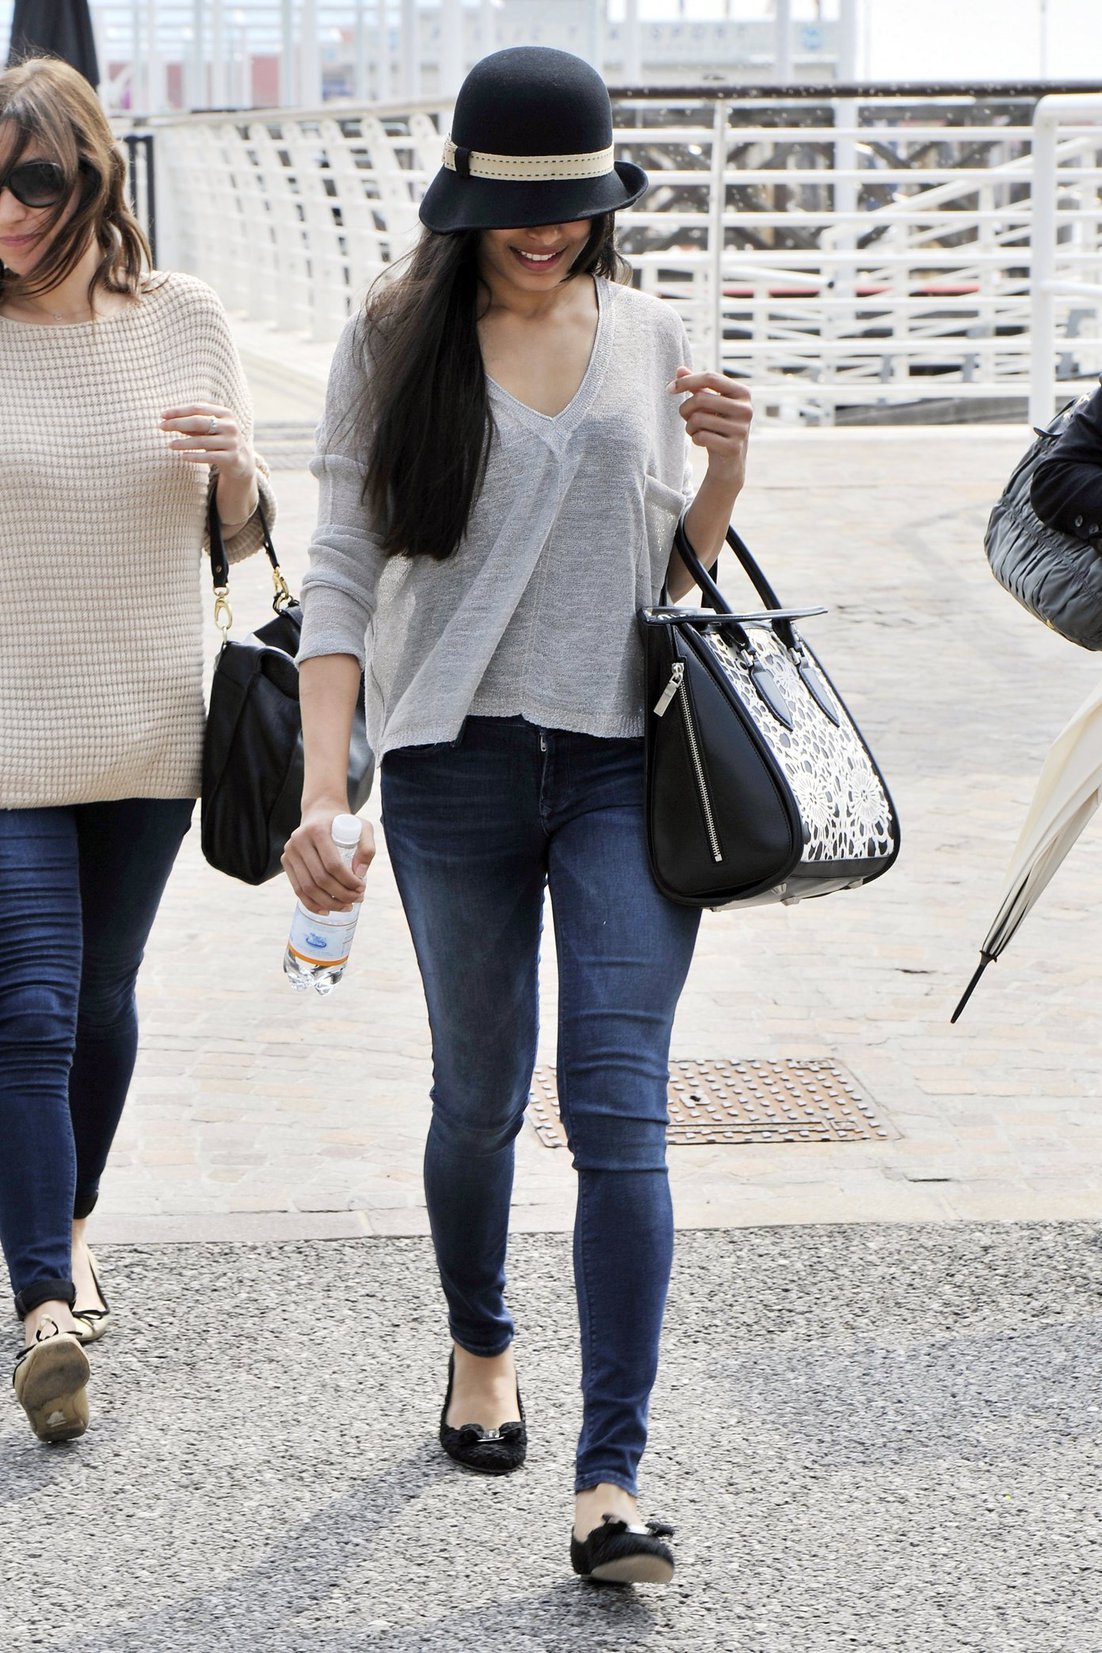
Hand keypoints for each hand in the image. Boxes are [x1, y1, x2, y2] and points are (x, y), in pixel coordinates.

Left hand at [161, 402, 254, 485]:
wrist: (241, 461)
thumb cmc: (219, 440)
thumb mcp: (209, 430)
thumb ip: (192, 425)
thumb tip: (168, 420)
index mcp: (225, 413)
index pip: (197, 408)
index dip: (179, 411)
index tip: (162, 415)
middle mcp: (230, 426)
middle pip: (199, 422)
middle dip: (177, 423)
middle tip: (161, 427)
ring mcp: (232, 442)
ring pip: (202, 441)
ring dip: (183, 442)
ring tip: (170, 444)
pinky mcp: (232, 458)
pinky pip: (209, 457)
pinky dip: (194, 456)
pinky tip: (183, 456)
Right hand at [282, 805, 375, 916]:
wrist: (319, 814)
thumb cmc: (343, 823)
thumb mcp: (363, 827)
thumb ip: (367, 848)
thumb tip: (360, 874)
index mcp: (317, 830)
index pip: (333, 864)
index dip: (348, 881)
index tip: (362, 888)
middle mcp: (299, 840)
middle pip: (320, 878)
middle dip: (341, 894)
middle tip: (357, 899)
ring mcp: (289, 851)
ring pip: (307, 887)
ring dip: (328, 902)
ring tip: (346, 907)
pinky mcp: (285, 861)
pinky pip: (297, 889)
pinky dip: (311, 903)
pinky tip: (326, 910)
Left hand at [668, 367, 751, 487]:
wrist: (729, 461)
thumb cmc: (717, 426)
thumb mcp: (709, 404)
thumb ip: (696, 386)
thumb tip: (679, 369)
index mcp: (742, 392)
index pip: (710, 378)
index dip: (687, 381)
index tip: (669, 389)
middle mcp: (745, 409)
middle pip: (701, 399)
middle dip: (685, 409)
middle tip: (685, 417)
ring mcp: (741, 429)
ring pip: (698, 419)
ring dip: (689, 427)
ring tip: (696, 430)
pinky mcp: (733, 447)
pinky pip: (701, 437)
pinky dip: (695, 439)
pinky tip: (702, 441)